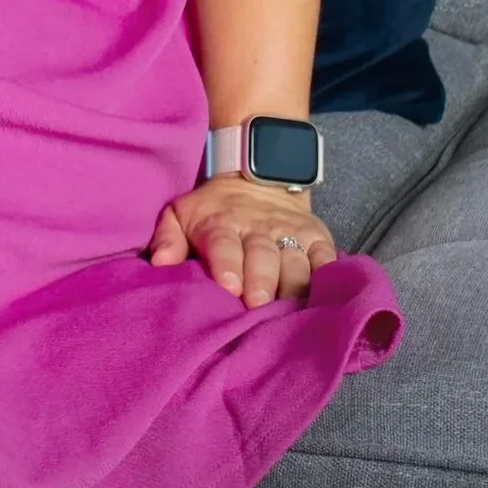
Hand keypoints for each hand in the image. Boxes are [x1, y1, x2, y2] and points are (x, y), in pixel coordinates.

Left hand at [147, 175, 337, 309]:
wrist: (257, 178)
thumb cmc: (214, 211)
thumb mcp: (182, 214)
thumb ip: (168, 238)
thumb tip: (158, 264)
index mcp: (222, 224)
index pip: (223, 243)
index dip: (226, 264)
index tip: (228, 286)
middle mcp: (258, 229)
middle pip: (262, 255)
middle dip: (262, 280)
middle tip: (258, 304)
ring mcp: (290, 232)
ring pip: (296, 259)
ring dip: (295, 284)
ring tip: (293, 308)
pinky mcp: (317, 236)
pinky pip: (326, 256)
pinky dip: (329, 274)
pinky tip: (329, 294)